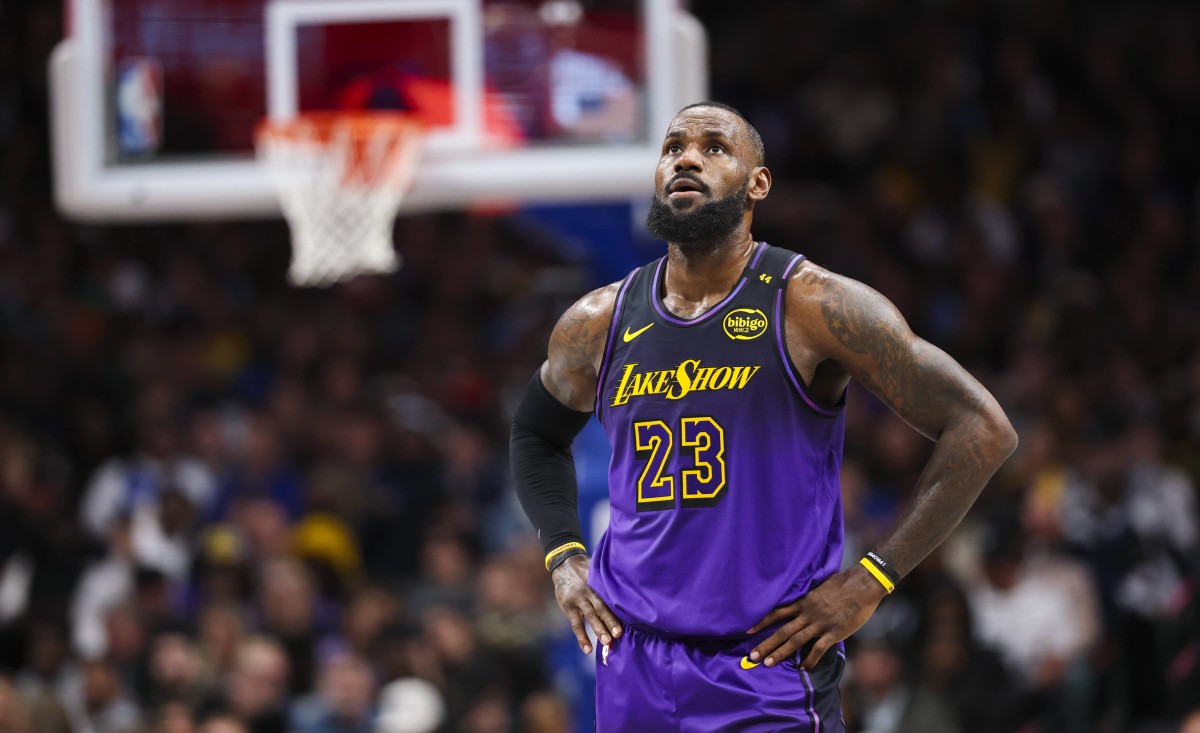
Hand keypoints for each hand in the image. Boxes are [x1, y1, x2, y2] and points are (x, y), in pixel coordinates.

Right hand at [552, 554, 622, 652]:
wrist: (564, 563)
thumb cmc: (587, 570)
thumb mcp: (598, 571)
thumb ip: (610, 583)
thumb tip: (632, 592)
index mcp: (600, 583)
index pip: (611, 597)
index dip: (620, 608)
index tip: (631, 619)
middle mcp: (590, 591)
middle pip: (601, 607)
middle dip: (610, 621)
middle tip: (619, 634)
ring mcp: (578, 599)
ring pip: (590, 616)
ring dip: (598, 629)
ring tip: (607, 642)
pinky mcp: (569, 607)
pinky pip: (576, 624)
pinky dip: (582, 637)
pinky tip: (588, 649)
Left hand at [747, 564, 886, 669]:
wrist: (862, 585)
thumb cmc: (843, 584)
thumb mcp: (819, 587)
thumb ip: (809, 598)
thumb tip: (802, 602)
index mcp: (803, 602)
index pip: (777, 613)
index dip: (761, 622)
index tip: (747, 630)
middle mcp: (808, 613)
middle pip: (782, 631)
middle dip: (766, 644)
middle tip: (752, 656)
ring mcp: (820, 624)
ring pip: (795, 641)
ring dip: (781, 653)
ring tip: (768, 664)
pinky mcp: (834, 632)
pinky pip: (818, 649)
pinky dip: (810, 659)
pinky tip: (803, 668)